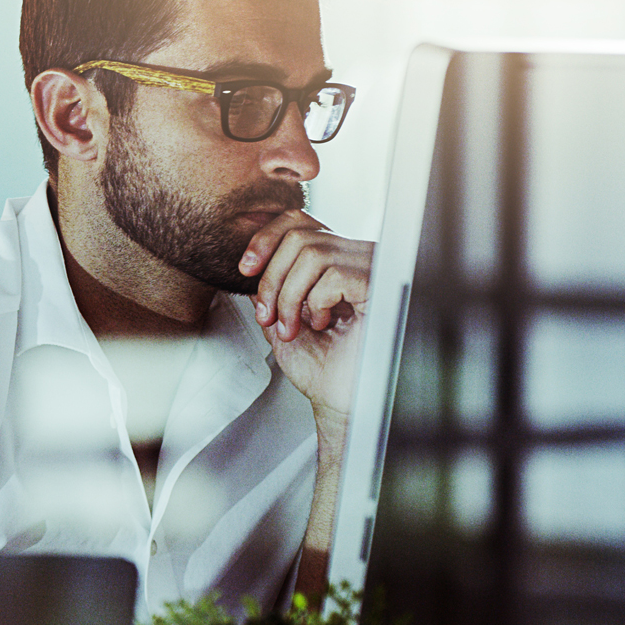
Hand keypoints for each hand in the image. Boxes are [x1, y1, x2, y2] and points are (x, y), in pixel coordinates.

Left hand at [237, 211, 372, 418]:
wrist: (341, 402)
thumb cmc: (323, 369)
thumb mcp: (281, 322)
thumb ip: (269, 292)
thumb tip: (251, 266)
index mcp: (335, 263)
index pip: (299, 222)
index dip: (266, 238)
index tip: (246, 269)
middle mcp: (356, 260)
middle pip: (299, 236)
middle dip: (271, 278)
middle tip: (268, 316)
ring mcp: (371, 270)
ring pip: (312, 253)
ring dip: (288, 295)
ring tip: (291, 327)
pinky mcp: (379, 287)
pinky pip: (333, 274)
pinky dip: (315, 302)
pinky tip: (323, 324)